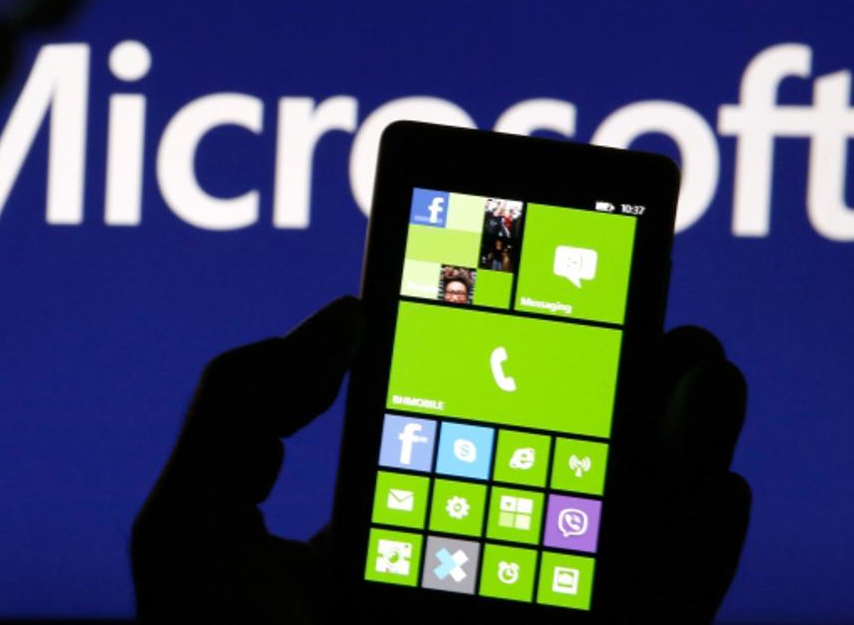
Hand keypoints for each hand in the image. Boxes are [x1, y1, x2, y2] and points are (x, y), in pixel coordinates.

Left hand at [132, 303, 748, 623]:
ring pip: (617, 545)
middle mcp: (455, 593)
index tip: (555, 310)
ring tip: (703, 381)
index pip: (458, 451)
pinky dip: (694, 561)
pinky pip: (650, 617)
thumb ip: (240, 406)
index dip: (513, 378)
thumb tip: (342, 317)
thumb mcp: (192, 530)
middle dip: (619, 408)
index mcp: (376, 552)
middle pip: (558, 486)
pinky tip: (713, 491)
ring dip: (672, 464)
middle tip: (665, 334)